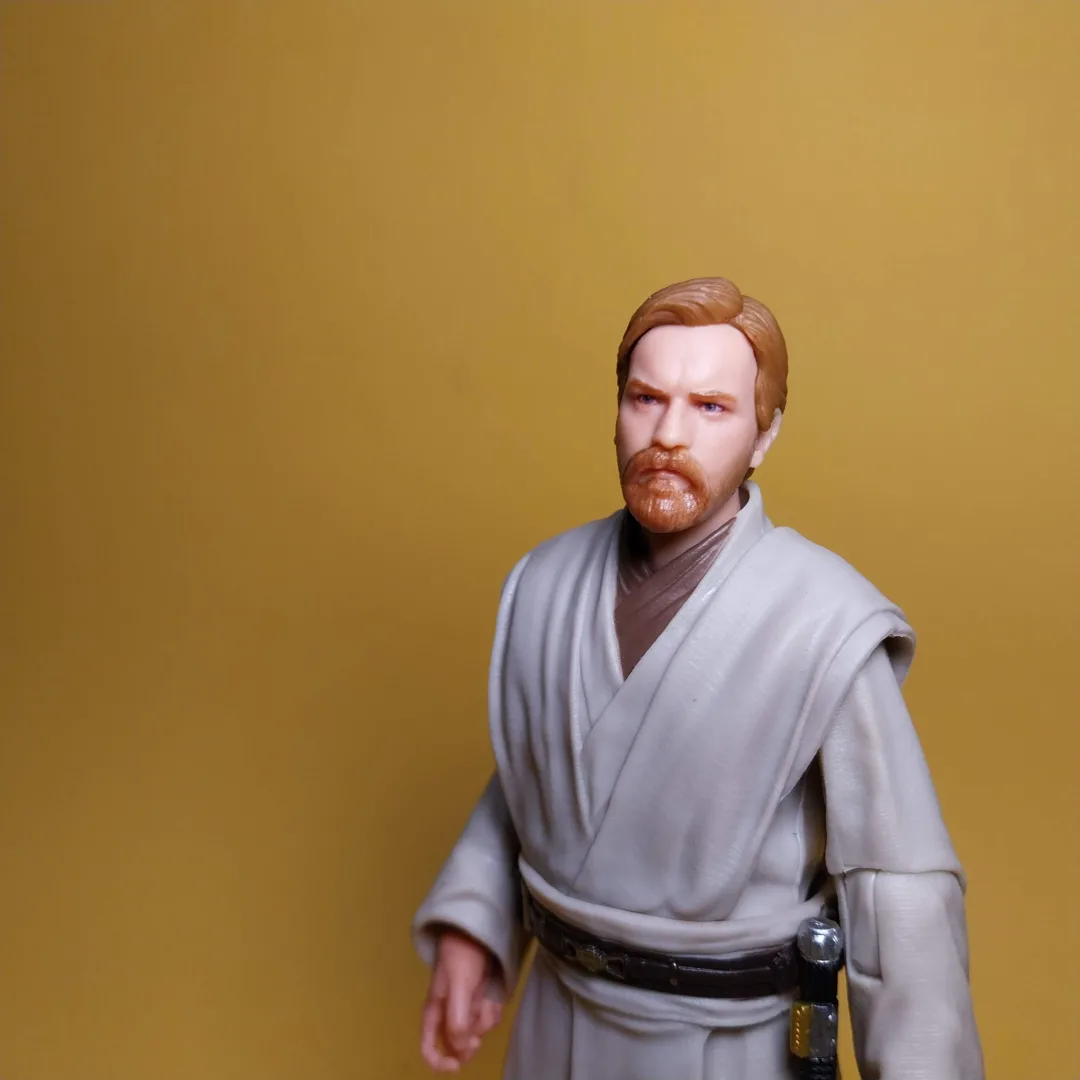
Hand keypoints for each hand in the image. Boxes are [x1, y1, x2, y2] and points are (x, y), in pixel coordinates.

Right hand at [420, 929, 504, 1071]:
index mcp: (434, 1013)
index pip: (428, 1048)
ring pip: (478, 1032)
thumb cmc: (462, 956)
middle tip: (480, 1014)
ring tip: (486, 994)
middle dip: (472, 1034)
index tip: (456, 1065)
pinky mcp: (480, 1003)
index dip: (439, 1062)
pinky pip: (490, 1019)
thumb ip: (456, 1017)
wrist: (477, 934)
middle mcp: (448, 1015)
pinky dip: (494, 1009)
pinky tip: (493, 994)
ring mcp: (466, 1010)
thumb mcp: (458, 986)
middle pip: (458, 1045)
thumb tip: (459, 1048)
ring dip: (485, 1016)